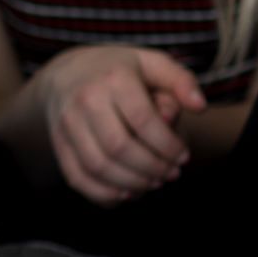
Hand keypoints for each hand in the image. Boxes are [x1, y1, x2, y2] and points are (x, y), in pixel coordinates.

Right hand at [34, 45, 207, 204]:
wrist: (65, 72)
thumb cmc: (118, 71)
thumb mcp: (151, 63)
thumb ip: (181, 80)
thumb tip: (199, 106)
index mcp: (113, 78)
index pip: (142, 120)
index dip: (168, 145)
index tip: (183, 156)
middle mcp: (85, 98)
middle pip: (119, 147)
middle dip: (153, 168)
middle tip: (171, 173)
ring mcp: (67, 122)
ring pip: (98, 166)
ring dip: (132, 183)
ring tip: (153, 182)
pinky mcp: (58, 143)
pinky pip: (78, 177)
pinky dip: (104, 193)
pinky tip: (126, 192)